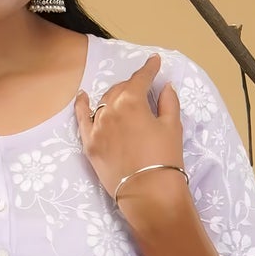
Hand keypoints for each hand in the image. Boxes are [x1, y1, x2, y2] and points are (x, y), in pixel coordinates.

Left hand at [75, 50, 182, 206]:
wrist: (148, 194)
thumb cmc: (165, 159)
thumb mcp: (173, 127)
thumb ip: (168, 102)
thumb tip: (165, 86)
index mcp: (132, 101)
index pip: (141, 78)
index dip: (149, 68)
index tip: (154, 61)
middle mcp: (110, 109)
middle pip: (121, 89)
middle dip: (133, 85)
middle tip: (143, 86)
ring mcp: (97, 126)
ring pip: (104, 102)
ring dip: (115, 96)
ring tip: (124, 96)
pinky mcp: (89, 143)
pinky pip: (82, 118)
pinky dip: (82, 105)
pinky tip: (83, 96)